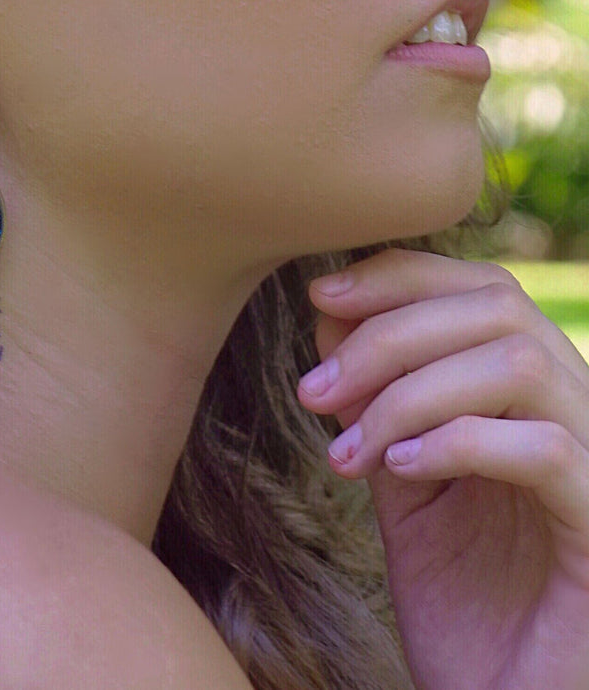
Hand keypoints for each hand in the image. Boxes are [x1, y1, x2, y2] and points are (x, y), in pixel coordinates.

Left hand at [296, 249, 588, 689]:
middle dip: (389, 332)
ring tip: (346, 448)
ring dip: (411, 391)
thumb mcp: (401, 480)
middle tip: (314, 390)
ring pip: (522, 364)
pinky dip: (460, 441)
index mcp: (533, 396)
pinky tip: (398, 471)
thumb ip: (378, 397)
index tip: (319, 294)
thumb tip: (330, 308)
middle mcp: (578, 415)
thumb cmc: (460, 602)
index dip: (401, 275)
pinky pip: (547, 449)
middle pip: (499, 308)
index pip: (484, 289)